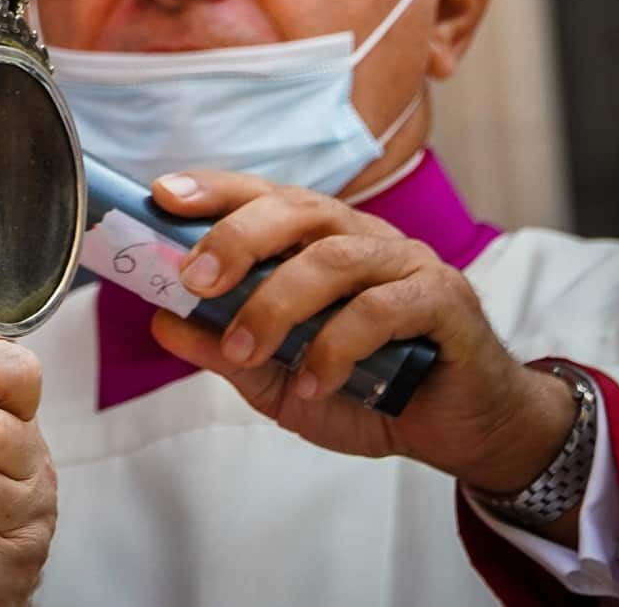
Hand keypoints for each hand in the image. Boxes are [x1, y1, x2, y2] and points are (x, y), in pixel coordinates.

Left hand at [147, 172, 577, 526]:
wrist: (456, 429)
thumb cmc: (365, 389)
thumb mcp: (276, 378)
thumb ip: (224, 349)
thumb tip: (161, 322)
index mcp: (316, 239)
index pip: (261, 196)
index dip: (213, 189)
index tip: (161, 196)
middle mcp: (360, 236)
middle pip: (296, 209)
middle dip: (237, 239)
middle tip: (195, 281)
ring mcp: (405, 262)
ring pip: (333, 258)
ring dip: (277, 304)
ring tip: (245, 350)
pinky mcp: (444, 300)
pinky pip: (382, 309)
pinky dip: (335, 348)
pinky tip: (312, 384)